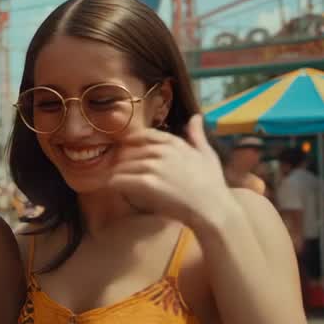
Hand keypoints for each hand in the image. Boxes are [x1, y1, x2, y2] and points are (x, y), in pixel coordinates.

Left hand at [109, 115, 236, 228]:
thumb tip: (196, 116)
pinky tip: (112, 186)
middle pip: (131, 150)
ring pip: (123, 165)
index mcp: (175, 143)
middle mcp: (162, 151)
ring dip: (115, 171)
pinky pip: (121, 179)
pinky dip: (114, 182)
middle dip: (121, 158)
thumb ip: (197, 135)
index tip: (125, 144)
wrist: (212, 207)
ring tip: (110, 178)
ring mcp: (154, 166)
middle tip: (114, 166)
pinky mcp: (147, 183)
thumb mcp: (208, 154)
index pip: (146, 134)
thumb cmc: (212, 184)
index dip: (133, 139)